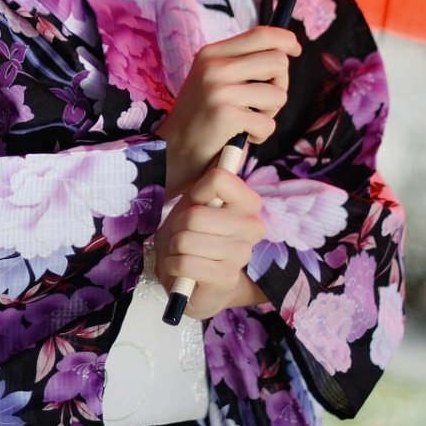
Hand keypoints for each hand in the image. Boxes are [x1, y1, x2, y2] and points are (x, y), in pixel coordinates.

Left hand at [154, 167, 267, 319]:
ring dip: (173, 248)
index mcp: (248, 203)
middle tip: (182, 235)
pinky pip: (185, 264)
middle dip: (178, 226)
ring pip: (186, 240)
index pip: (219, 178)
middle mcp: (253, 227)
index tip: (196, 205)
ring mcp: (242, 255)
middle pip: (196, 214)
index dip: (196, 193)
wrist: (189, 278)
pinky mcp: (226, 279)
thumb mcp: (195, 202)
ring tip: (182, 253)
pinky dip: (172, 266)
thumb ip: (210, 180)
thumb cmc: (191, 235)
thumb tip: (235, 146)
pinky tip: (180, 269)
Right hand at [159, 25, 300, 192]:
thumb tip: (285, 52)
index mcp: (211, 53)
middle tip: (262, 102)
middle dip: (280, 84)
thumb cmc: (201, 118)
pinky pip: (268, 123)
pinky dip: (260, 135)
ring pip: (278, 94)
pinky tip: (240, 136)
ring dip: (269, 114)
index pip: (261, 34)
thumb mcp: (212, 79)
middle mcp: (214, 67)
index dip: (286, 40)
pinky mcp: (225, 115)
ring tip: (247, 120)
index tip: (295, 50)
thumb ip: (241, 63)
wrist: (171, 151)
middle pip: (278, 62)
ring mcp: (219, 90)